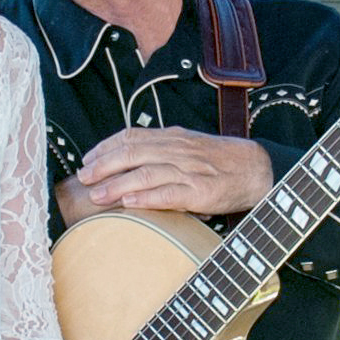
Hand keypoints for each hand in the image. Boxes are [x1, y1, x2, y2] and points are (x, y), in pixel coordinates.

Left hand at [71, 126, 272, 219]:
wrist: (256, 169)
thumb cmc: (219, 161)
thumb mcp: (187, 146)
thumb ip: (161, 150)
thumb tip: (128, 161)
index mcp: (173, 138)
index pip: (132, 136)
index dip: (106, 147)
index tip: (87, 159)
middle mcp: (177, 150)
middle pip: (132, 153)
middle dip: (103, 165)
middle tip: (83, 178)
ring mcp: (189, 170)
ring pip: (146, 173)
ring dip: (116, 184)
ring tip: (97, 195)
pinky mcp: (200, 191)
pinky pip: (169, 194)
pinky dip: (146, 197)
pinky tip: (128, 202)